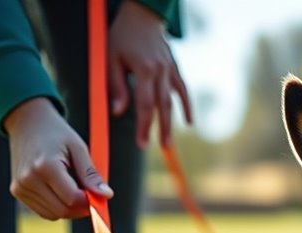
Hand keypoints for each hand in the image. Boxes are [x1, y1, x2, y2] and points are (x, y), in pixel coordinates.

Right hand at [3, 98, 112, 219]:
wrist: (27, 123)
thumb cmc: (56, 133)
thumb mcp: (78, 148)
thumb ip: (91, 175)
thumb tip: (107, 195)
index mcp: (45, 166)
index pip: (72, 198)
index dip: (89, 201)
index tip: (100, 195)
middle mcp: (28, 179)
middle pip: (63, 210)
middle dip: (81, 208)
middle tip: (90, 194)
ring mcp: (20, 187)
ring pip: (53, 215)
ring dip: (69, 208)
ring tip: (74, 187)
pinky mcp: (17, 191)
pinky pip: (43, 211)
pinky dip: (56, 207)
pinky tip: (61, 190)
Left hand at [108, 0, 192, 147]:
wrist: (143, 15)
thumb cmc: (123, 35)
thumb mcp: (112, 58)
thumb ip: (117, 86)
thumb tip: (119, 112)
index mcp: (145, 70)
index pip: (145, 105)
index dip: (144, 127)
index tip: (141, 144)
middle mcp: (161, 72)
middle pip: (162, 107)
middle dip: (159, 130)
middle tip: (158, 149)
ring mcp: (170, 71)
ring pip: (172, 102)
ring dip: (172, 124)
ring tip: (169, 144)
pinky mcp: (174, 68)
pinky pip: (183, 90)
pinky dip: (187, 106)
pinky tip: (189, 122)